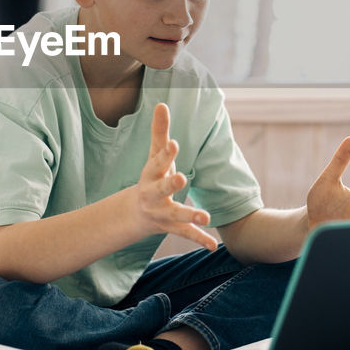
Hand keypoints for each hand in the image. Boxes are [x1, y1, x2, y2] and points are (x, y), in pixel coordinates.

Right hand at [134, 103, 217, 250]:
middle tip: (182, 177)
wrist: (136, 213)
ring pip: (176, 214)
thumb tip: (162, 103)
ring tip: (205, 216)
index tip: (174, 143)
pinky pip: (186, 233)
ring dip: (190, 215)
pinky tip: (213, 245)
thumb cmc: (152, 177)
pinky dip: (200, 239)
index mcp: (151, 174)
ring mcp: (162, 212)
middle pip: (162, 188)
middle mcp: (154, 194)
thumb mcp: (154, 156)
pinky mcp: (172, 226)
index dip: (165, 154)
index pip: (157, 162)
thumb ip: (159, 131)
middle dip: (171, 183)